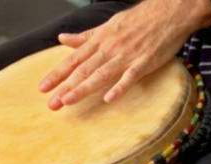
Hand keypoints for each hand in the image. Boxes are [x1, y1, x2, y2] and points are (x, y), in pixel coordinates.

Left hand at [38, 0, 210, 110]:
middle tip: (50, 104)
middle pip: (83, 70)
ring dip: (83, 88)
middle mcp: (109, 48)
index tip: (42, 88)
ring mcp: (126, 56)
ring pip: (101, 74)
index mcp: (100, 41)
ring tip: (67, 101)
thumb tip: (63, 38)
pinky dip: (120, 87)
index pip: (73, 60)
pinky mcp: (145, 62)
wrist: (168, 12)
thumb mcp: (108, 26)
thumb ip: (85, 36)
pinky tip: (109, 98)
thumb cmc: (139, 20)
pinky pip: (130, 76)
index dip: (57, 74)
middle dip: (65, 87)